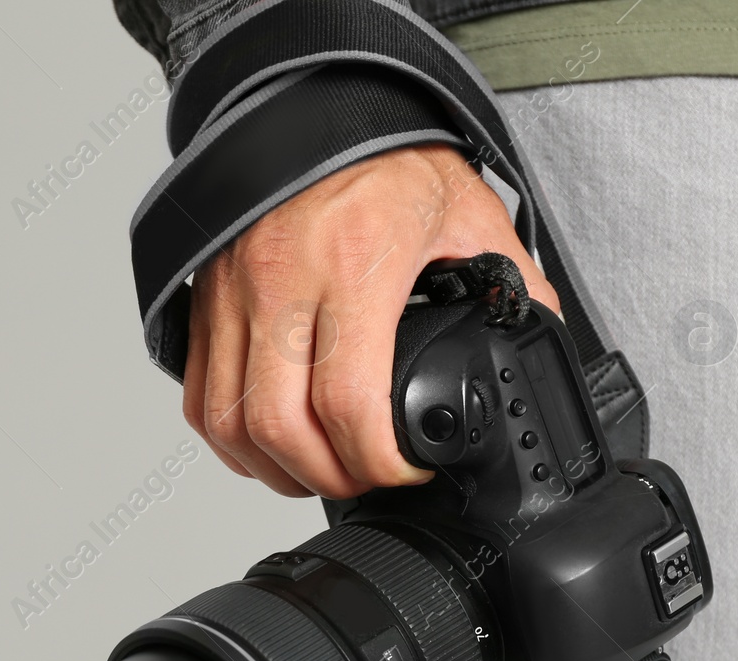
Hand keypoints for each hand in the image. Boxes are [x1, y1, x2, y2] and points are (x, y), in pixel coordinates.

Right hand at [183, 143, 560, 497]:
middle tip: (362, 480)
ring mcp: (231, 294)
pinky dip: (229, 440)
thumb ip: (510, 281)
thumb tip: (539, 339)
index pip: (349, 401)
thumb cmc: (385, 153)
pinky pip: (198, 397)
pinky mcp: (203, 302)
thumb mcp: (466, 212)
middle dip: (325, 478)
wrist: (314, 103)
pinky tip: (266, 446)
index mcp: (352, 264)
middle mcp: (280, 282)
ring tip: (314, 475)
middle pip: (279, 428)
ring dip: (270, 469)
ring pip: (228, 423)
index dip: (378, 462)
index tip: (406, 470)